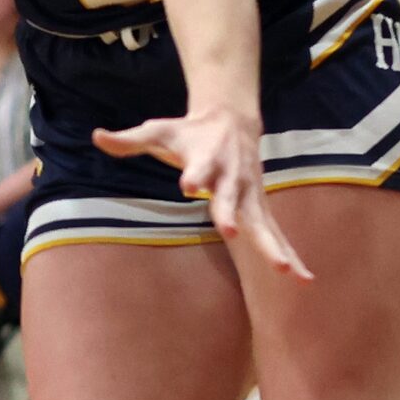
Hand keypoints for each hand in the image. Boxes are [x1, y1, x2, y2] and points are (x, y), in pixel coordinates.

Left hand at [93, 106, 311, 281]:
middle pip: (232, 198)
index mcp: (207, 159)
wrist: (231, 120)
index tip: (187, 183)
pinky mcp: (259, 207)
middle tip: (231, 232)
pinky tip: (303, 280)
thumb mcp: (158, 131)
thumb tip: (97, 136)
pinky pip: (276, 234)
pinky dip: (290, 254)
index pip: (200, 167)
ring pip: (263, 224)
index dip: (194, 174)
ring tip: (287, 272)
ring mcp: (250, 194)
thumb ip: (129, 140)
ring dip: (273, 247)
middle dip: (231, 215)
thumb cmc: (189, 132)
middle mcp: (232, 178)